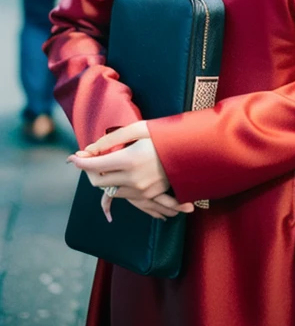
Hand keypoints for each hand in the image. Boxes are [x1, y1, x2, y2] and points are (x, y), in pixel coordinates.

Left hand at [67, 122, 194, 222]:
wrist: (191, 152)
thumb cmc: (164, 136)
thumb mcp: (138, 129)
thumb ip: (111, 139)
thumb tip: (88, 149)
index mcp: (129, 160)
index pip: (94, 165)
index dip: (80, 161)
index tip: (72, 157)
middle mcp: (133, 179)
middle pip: (98, 181)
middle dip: (89, 171)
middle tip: (90, 158)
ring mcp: (141, 190)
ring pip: (109, 190)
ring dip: (104, 178)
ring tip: (108, 163)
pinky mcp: (148, 196)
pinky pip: (123, 194)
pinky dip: (117, 184)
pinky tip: (120, 173)